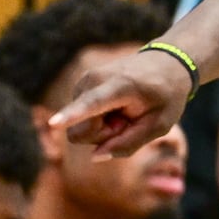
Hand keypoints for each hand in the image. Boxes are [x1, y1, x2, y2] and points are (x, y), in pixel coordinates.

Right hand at [49, 49, 193, 156]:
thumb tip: (95, 156)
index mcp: (120, 86)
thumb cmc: (166, 96)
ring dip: (104, 128)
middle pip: (81, 131)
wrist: (165, 63)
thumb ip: (129, 143)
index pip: (92, 104)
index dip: (72, 115)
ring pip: (80, 128)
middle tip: (127, 122)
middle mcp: (94, 80)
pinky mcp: (80, 87)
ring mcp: (84, 82)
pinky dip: (100, 120)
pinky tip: (117, 108)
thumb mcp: (160, 125)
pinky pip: (81, 120)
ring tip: (125, 111)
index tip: (53, 124)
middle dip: (103, 137)